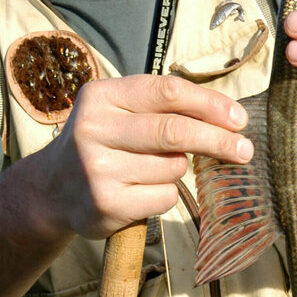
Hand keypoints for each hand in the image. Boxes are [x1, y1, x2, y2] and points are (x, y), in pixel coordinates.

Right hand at [37, 74, 252, 239]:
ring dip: (180, 169)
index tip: (238, 118)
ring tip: (157, 168)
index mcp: (101, 96)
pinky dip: (166, 193)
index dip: (210, 104)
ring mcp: (98, 169)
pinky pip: (164, 196)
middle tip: (245, 150)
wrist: (52, 188)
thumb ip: (164, 106)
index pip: (167, 92)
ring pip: (173, 167)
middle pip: (174, 131)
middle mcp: (94, 129)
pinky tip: (143, 191)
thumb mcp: (120, 109)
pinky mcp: (106, 204)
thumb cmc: (103, 140)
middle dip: (217, 140)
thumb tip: (228, 118)